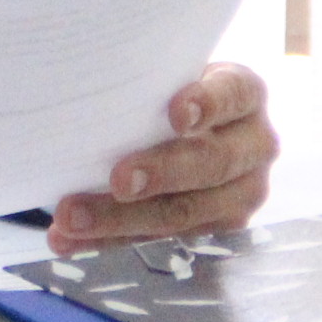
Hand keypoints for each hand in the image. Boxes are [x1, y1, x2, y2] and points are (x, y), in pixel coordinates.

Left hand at [46, 63, 275, 254]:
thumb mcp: (159, 82)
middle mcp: (254, 144)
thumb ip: (139, 89)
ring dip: (121, 218)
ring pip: (186, 211)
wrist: (176, 129)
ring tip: (71, 218)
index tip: (176, 114)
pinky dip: (108, 240)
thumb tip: (75, 95)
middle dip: (162, 173)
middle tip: (118, 180)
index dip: (208, 104)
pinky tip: (67, 239)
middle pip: (212, 162)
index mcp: (244, 95)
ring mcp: (242, 192)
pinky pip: (161, 239)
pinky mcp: (216, 228)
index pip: (234, 94)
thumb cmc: (161, 95)